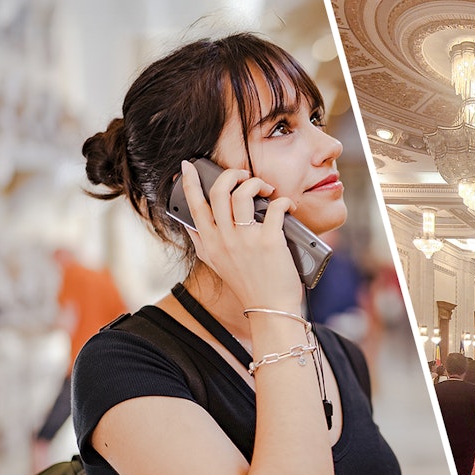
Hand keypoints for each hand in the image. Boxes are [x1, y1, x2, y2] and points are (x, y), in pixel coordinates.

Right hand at [179, 161, 301, 310]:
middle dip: (232, 174)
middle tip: (245, 177)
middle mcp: (224, 239)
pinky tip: (287, 206)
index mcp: (210, 243)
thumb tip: (189, 224)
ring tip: (266, 189)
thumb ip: (202, 243)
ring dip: (256, 183)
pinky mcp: (270, 241)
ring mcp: (246, 239)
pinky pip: (275, 207)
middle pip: (219, 191)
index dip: (189, 182)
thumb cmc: (247, 284)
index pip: (194, 206)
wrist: (269, 308)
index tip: (187, 166)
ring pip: (243, 193)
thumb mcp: (216, 264)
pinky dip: (283, 201)